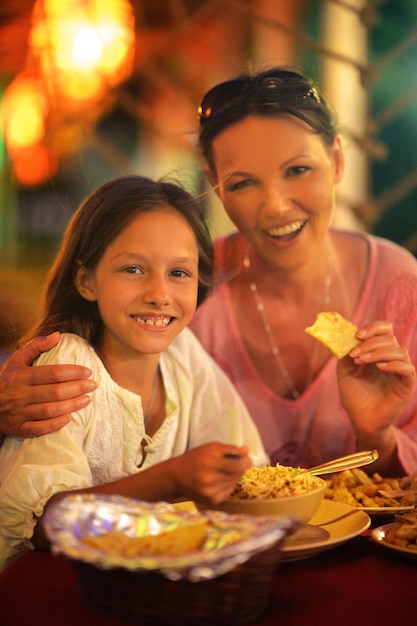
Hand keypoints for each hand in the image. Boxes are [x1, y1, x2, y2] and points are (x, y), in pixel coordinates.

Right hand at [0, 332, 96, 437]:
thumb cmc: (6, 380)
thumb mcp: (16, 360)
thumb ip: (36, 346)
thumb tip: (57, 335)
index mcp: (20, 376)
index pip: (52, 373)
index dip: (73, 372)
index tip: (87, 371)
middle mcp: (19, 395)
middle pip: (54, 392)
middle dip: (77, 388)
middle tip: (93, 385)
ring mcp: (18, 413)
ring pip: (49, 410)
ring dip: (71, 406)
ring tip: (87, 400)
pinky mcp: (18, 428)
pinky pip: (38, 429)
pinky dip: (54, 425)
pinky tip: (69, 419)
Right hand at [170, 442, 251, 504]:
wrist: (177, 478)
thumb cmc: (195, 458)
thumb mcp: (210, 447)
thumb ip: (229, 449)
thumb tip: (247, 451)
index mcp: (209, 464)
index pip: (237, 465)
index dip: (245, 461)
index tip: (245, 458)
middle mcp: (210, 480)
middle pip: (237, 474)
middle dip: (240, 467)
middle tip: (234, 462)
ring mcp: (211, 493)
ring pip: (234, 482)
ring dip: (234, 476)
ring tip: (223, 470)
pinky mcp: (213, 501)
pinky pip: (229, 490)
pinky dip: (228, 484)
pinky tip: (219, 479)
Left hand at [337, 320, 415, 442]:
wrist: (361, 420)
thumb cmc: (354, 396)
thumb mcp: (345, 372)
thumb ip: (345, 354)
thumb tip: (345, 336)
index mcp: (378, 352)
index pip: (384, 330)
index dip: (373, 328)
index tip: (357, 334)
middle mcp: (391, 359)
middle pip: (389, 338)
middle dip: (370, 343)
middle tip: (355, 353)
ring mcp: (400, 371)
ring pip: (398, 351)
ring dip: (379, 352)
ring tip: (362, 360)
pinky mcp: (407, 384)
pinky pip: (407, 368)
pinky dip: (393, 364)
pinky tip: (379, 367)